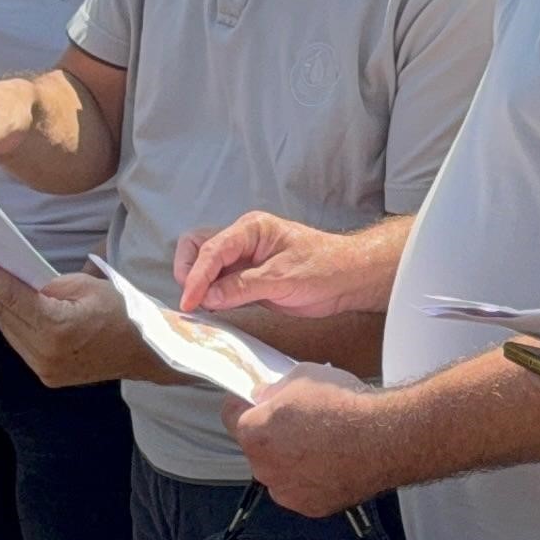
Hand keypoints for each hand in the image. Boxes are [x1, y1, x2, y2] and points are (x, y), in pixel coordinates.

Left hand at [0, 257, 161, 387]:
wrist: (145, 352)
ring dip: (0, 306)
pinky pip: (21, 344)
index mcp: (57, 329)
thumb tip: (23, 285)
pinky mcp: (48, 375)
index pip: (13, 298)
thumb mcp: (87, 285)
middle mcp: (46, 354)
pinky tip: (10, 306)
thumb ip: (49, 286)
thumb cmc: (122, 313)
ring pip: (10, 331)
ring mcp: (45, 369)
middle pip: (7, 315)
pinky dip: (14, 324)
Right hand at [175, 211, 384, 315]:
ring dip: (199, 285)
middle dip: (190, 272)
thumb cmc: (324, 268)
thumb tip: (207, 297)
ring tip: (201, 308)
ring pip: (207, 266)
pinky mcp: (249, 279)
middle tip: (193, 300)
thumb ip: (243, 287)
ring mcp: (245, 260)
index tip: (190, 301)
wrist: (350, 278)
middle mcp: (243, 241)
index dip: (197, 276)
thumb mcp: (282, 278)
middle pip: (199, 247)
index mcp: (251, 229)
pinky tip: (212, 310)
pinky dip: (212, 296)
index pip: (212, 249)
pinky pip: (221, 284)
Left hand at [225, 372, 402, 517]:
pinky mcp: (311, 507)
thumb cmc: (344, 406)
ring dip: (291, 460)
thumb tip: (265, 396)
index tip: (255, 402)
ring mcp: (287, 491)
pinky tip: (333, 462)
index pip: (230, 416)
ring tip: (322, 444)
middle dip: (271, 435)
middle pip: (257, 447)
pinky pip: (303, 489)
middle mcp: (263, 468)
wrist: (383, 438)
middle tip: (299, 421)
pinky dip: (313, 479)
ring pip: (280, 472)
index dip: (244, 405)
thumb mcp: (301, 377)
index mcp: (253, 433)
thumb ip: (273, 390)